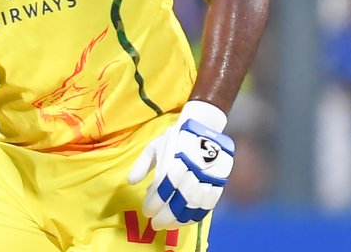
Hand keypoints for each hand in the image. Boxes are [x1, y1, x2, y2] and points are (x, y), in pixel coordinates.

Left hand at [127, 100, 234, 229]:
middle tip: (155, 225)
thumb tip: (131, 182)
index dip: (153, 203)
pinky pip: (209, 203)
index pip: (162, 188)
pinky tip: (186, 220)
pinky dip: (197, 215)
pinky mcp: (219, 180)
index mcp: (173, 159)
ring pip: (193, 205)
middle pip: (178, 199)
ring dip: (180, 219)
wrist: (203, 126)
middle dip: (165, 216)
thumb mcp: (154, 146)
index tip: (146, 212)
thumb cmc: (175, 138)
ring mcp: (207, 175)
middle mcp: (191, 169)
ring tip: (169, 225)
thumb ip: (142, 164)